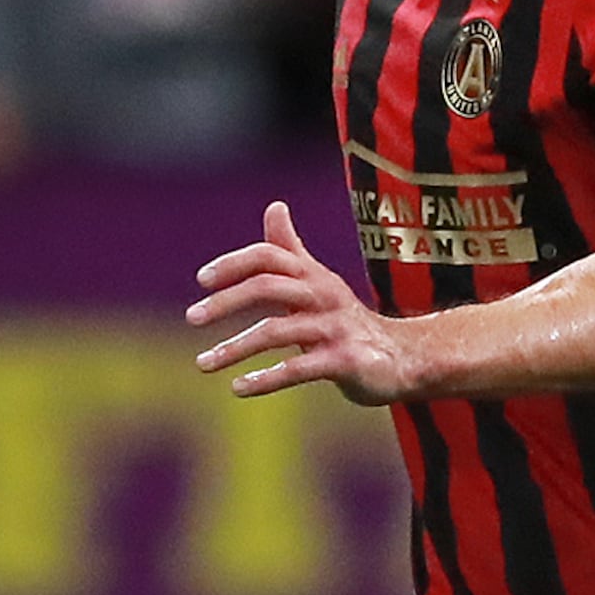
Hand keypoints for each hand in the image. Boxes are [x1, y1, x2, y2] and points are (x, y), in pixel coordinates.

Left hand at [188, 202, 430, 407]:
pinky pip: (298, 370)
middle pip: (267, 287)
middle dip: (225, 302)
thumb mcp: (318, 282)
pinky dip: (265, 379)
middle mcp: (324, 295)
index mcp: (314, 275)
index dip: (233, 264)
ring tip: (203, 363)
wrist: (403, 358)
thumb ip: (290, 250)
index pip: (269, 257)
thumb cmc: (347, 321)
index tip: (202, 280)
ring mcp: (335, 329)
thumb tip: (274, 206)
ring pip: (276, 331)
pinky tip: (238, 388)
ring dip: (235, 347)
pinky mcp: (345, 362)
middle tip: (192, 318)